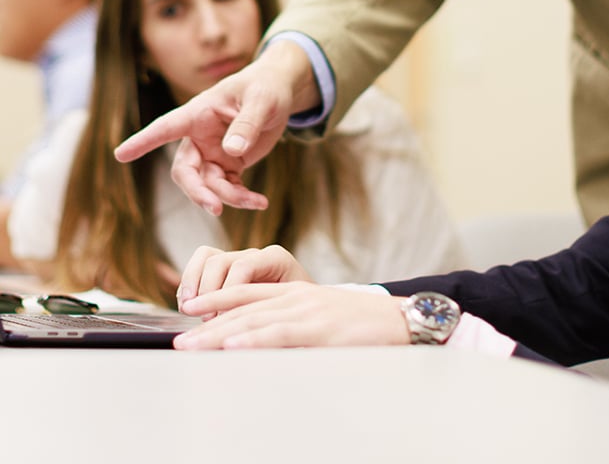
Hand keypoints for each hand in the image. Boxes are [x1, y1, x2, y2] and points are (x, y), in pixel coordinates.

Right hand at [114, 41, 318, 214]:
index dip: (144, 141)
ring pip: (207, 184)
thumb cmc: (265, 88)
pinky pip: (227, 187)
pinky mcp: (228, 164)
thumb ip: (247, 124)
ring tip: (257, 202)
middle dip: (197, 191)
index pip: (166, 127)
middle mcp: (200, 136)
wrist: (279, 94)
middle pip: (185, 170)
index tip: (120, 154)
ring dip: (227, 197)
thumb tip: (231, 151)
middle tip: (215, 208)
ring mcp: (212, 152)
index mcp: (199, 113)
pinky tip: (260, 201)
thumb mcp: (261, 101)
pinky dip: (241, 197)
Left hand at [173, 281, 408, 349]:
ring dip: (220, 334)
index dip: (217, 300)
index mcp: (298, 292)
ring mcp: (309, 311)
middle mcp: (298, 296)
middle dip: (208, 323)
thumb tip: (267, 344)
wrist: (401, 319)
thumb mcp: (325, 318)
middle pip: (244, 307)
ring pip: (255, 320)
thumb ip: (297, 326)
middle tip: (178, 339)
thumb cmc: (365, 323)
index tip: (190, 311)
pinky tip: (233, 345)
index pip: (249, 293)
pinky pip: (280, 334)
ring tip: (192, 346)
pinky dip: (253, 339)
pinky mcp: (320, 328)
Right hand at [177, 244, 311, 308]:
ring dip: (193, 285)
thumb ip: (274, 318)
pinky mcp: (224, 270)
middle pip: (221, 261)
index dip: (227, 291)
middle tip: (206, 319)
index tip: (218, 317)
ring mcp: (238, 259)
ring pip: (207, 258)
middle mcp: (255, 255)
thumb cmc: (301, 314)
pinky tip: (188, 307)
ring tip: (189, 310)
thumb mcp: (293, 315)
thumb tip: (247, 331)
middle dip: (208, 291)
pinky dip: (189, 283)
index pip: (244, 266)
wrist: (306, 310)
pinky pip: (200, 264)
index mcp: (276, 259)